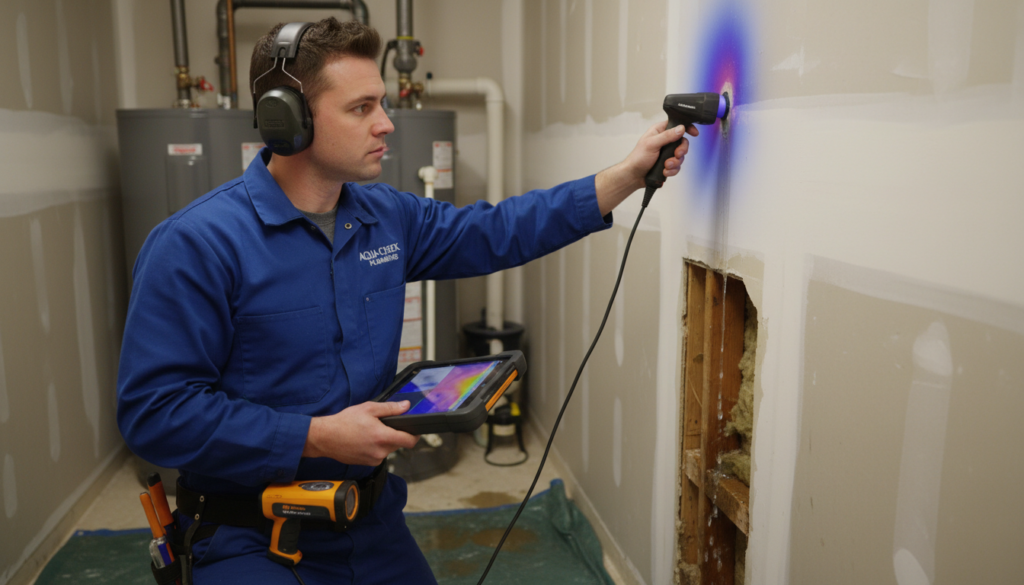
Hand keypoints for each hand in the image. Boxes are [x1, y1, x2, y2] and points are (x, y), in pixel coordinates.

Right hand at [303, 400, 419, 465]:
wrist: (325, 438)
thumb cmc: (344, 422)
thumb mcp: (368, 409)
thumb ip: (390, 408)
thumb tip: (406, 406)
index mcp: (383, 437)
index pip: (409, 441)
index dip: (415, 435)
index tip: (415, 430)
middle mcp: (380, 452)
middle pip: (398, 444)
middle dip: (395, 434)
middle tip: (383, 425)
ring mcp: (373, 460)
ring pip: (388, 449)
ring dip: (384, 441)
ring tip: (370, 431)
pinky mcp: (367, 464)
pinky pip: (378, 455)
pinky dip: (376, 447)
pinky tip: (364, 440)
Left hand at [595, 121, 699, 214]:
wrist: (634, 176)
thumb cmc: (638, 158)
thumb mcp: (652, 144)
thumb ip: (667, 136)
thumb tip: (681, 128)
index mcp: (660, 131)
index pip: (677, 125)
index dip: (687, 127)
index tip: (694, 133)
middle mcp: (665, 141)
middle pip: (682, 142)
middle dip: (681, 150)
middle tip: (676, 155)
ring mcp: (667, 153)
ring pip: (680, 156)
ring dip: (675, 163)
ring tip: (666, 166)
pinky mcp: (667, 164)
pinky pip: (677, 166)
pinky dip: (672, 170)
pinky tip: (664, 171)